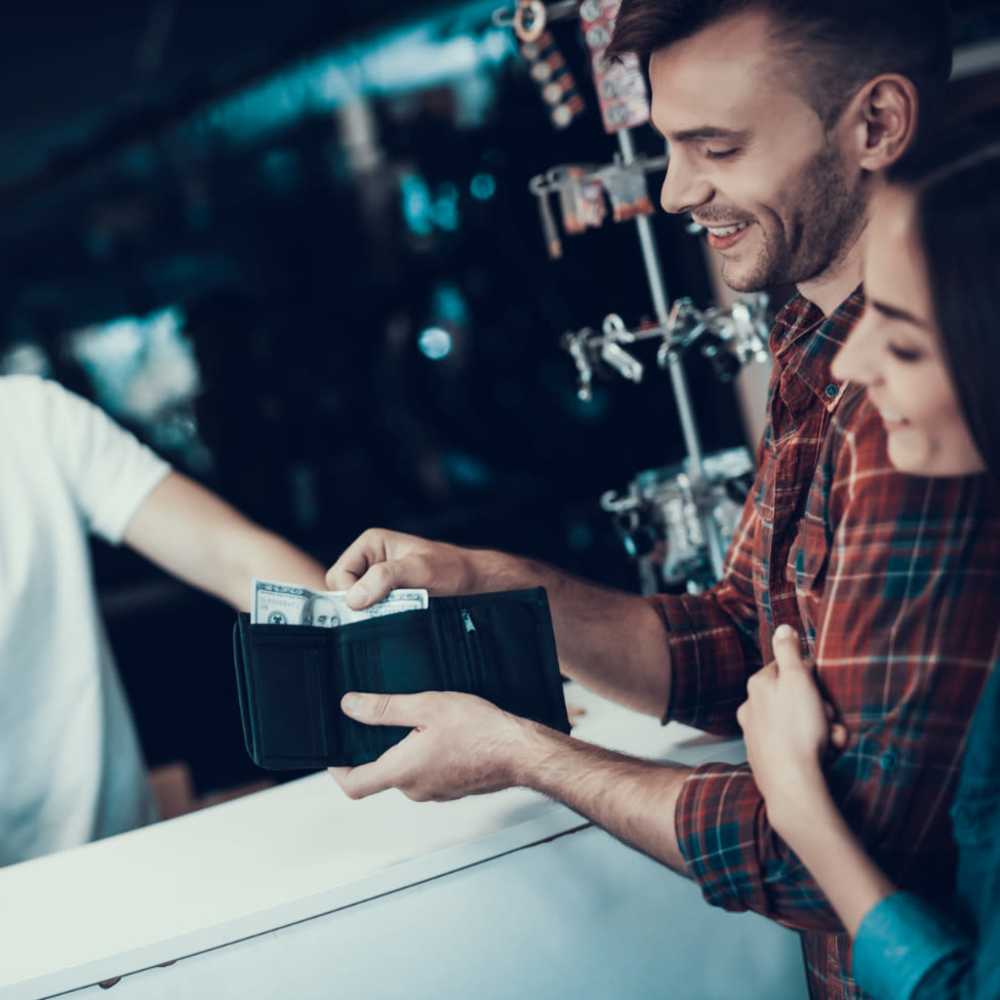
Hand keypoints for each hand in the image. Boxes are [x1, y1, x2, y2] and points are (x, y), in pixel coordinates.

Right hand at [327, 529, 480, 609]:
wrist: (473, 582)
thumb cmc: (451, 569)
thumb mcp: (419, 569)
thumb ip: (385, 578)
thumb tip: (353, 598)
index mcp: (370, 544)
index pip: (338, 576)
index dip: (351, 594)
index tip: (372, 605)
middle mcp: (369, 560)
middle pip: (341, 592)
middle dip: (360, 604)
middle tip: (388, 608)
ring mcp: (376, 580)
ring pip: (354, 605)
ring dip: (371, 613)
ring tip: (397, 610)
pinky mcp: (385, 597)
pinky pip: (369, 612)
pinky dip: (379, 618)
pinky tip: (397, 616)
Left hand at [329, 691, 539, 800]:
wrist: (520, 752)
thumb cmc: (480, 730)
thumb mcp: (427, 706)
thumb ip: (384, 709)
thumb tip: (350, 707)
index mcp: (402, 771)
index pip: (354, 785)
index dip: (337, 770)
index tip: (333, 752)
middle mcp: (415, 789)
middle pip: (380, 774)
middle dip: (375, 749)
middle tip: (379, 719)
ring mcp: (436, 792)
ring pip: (406, 772)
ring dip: (404, 750)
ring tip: (417, 720)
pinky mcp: (452, 788)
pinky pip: (428, 773)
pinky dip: (425, 755)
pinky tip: (441, 733)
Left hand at [736, 626, 847, 832]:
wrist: (791, 783)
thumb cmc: (796, 728)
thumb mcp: (797, 680)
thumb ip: (789, 651)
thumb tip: (782, 628)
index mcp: (757, 686)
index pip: (787, 669)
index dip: (810, 679)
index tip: (821, 691)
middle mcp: (751, 708)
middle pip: (795, 699)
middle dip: (819, 709)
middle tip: (829, 720)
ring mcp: (756, 735)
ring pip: (799, 724)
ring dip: (821, 731)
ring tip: (830, 742)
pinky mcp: (766, 758)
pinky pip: (795, 747)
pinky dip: (811, 749)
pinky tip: (822, 757)